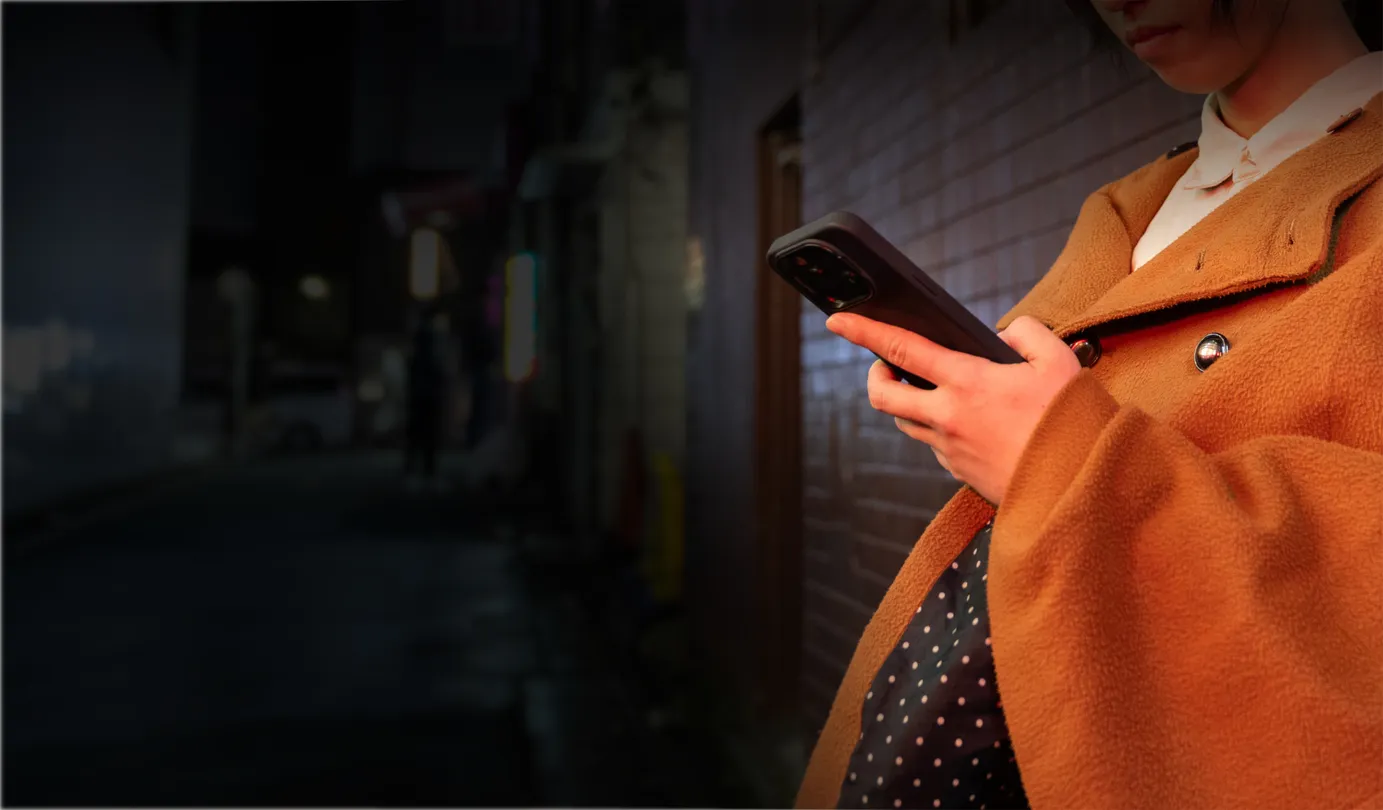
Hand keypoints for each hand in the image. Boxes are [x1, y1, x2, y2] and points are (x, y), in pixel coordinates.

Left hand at [825, 313, 1081, 505]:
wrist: (1079, 487)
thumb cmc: (1072, 425)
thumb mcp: (1059, 361)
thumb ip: (1027, 335)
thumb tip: (1003, 338)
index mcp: (967, 382)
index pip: (901, 349)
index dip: (864, 332)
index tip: (838, 322)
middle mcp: (948, 416)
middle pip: (883, 395)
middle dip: (875, 375)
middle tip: (886, 364)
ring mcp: (950, 448)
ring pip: (906, 422)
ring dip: (907, 402)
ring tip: (929, 390)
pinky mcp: (959, 472)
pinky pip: (934, 445)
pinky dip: (938, 428)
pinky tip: (967, 423)